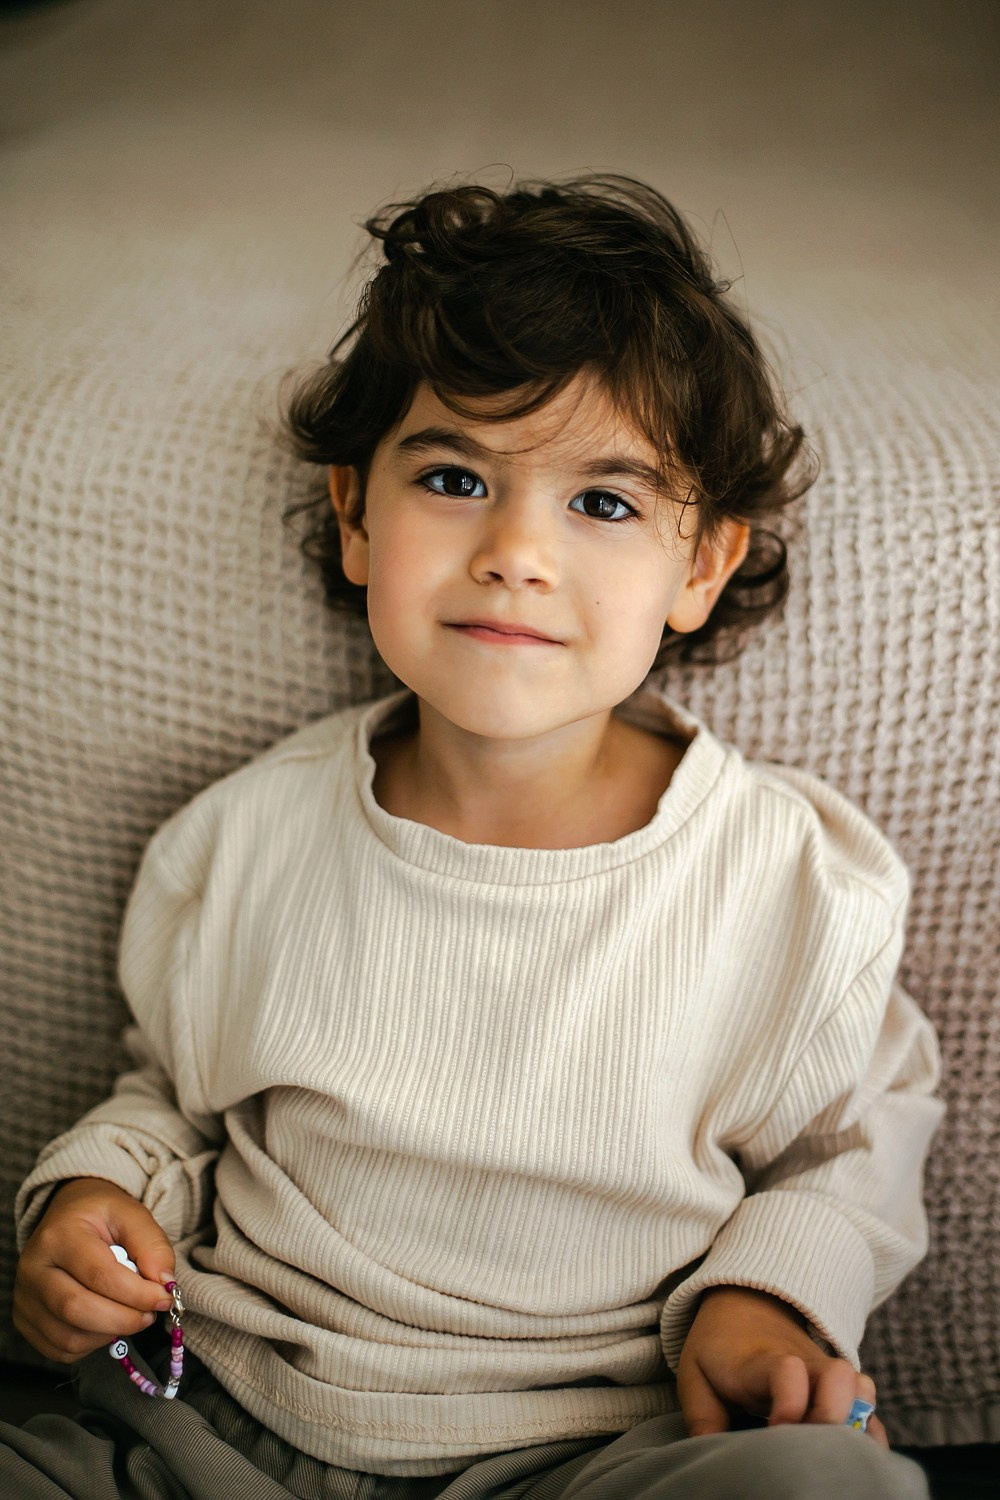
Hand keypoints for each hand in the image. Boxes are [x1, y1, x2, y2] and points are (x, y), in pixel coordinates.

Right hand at [13, 1177, 175, 1362]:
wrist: (68, 1216)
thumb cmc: (100, 1215)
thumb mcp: (131, 1213)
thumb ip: (152, 1245)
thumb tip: (164, 1283)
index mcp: (59, 1236)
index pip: (99, 1275)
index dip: (137, 1293)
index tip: (165, 1297)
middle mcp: (33, 1268)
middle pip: (77, 1309)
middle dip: (124, 1319)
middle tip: (150, 1314)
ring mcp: (25, 1298)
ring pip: (68, 1336)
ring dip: (110, 1334)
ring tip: (131, 1315)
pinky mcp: (26, 1320)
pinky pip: (61, 1349)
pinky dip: (92, 1344)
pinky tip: (107, 1323)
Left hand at [676, 1285, 886, 1448]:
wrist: (748, 1304)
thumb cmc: (719, 1347)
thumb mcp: (696, 1375)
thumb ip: (703, 1419)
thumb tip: (711, 1459)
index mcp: (762, 1361)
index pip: (787, 1370)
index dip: (789, 1401)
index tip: (775, 1430)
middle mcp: (805, 1363)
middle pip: (840, 1378)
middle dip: (832, 1419)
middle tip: (808, 1449)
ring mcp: (828, 1373)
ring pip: (863, 1390)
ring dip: (855, 1426)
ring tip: (831, 1456)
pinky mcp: (842, 1387)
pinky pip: (869, 1408)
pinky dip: (867, 1433)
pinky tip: (851, 1458)